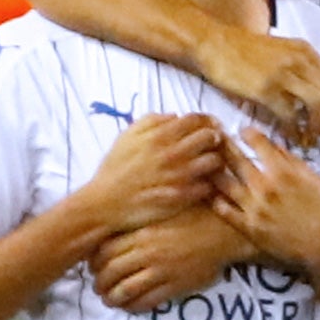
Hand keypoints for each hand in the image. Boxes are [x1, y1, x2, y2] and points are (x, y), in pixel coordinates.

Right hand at [82, 113, 226, 233]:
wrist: (105, 202)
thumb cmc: (114, 168)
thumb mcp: (126, 136)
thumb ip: (151, 121)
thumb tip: (174, 116)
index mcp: (160, 136)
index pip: (196, 119)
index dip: (205, 121)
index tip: (207, 127)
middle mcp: (173, 153)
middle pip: (210, 137)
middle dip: (213, 139)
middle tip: (209, 145)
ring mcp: (180, 176)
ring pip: (214, 161)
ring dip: (213, 161)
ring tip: (206, 166)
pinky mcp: (183, 196)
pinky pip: (208, 186)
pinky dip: (207, 183)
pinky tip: (200, 184)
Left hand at [91, 208, 253, 313]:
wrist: (223, 231)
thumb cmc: (192, 215)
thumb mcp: (161, 211)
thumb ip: (138, 221)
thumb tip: (113, 228)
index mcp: (140, 232)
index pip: (104, 251)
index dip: (93, 262)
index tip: (92, 267)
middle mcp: (146, 252)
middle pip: (110, 273)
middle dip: (99, 283)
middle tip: (97, 288)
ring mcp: (160, 270)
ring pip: (125, 290)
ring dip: (112, 299)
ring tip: (109, 301)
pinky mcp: (175, 285)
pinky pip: (148, 301)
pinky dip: (134, 307)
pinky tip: (130, 307)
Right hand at [196, 25, 319, 143]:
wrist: (214, 44)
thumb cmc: (245, 49)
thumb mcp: (285, 49)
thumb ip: (312, 61)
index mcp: (306, 51)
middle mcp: (300, 60)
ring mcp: (283, 75)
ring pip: (316, 103)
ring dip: (316, 124)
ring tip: (310, 136)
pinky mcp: (266, 89)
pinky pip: (290, 113)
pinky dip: (294, 129)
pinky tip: (291, 136)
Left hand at [211, 127, 319, 268]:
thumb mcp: (314, 180)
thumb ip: (293, 162)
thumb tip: (275, 146)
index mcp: (283, 172)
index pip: (259, 144)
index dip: (248, 134)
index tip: (243, 131)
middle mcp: (265, 186)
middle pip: (235, 160)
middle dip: (223, 146)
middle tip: (215, 140)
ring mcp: (253, 207)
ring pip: (224, 183)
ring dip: (214, 172)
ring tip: (207, 166)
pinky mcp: (248, 227)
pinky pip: (225, 210)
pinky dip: (217, 201)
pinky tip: (213, 196)